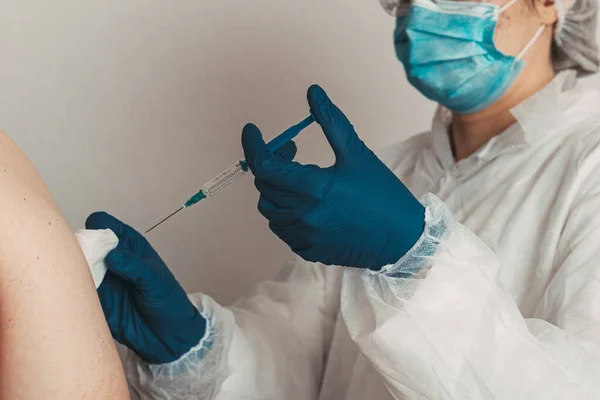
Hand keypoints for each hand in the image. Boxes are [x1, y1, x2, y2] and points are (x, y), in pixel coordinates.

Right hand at [85, 212, 206, 363]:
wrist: (167, 336)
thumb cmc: (168, 302)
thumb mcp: (155, 282)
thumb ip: (134, 267)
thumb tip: (112, 255)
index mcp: (128, 245)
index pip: (103, 224)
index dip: (95, 228)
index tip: (97, 244)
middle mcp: (110, 259)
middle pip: (82, 243)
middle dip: (77, 250)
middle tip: (85, 265)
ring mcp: (100, 279)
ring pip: (74, 267)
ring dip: (72, 272)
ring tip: (81, 283)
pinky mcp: (93, 299)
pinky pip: (74, 291)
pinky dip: (71, 293)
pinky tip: (78, 299)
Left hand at [241, 85, 424, 269]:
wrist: (402, 239)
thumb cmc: (382, 194)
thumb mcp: (357, 153)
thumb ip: (331, 121)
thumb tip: (313, 91)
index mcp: (312, 188)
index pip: (264, 165)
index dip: (253, 145)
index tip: (252, 131)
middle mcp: (301, 215)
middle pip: (264, 185)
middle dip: (270, 163)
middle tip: (289, 150)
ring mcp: (303, 236)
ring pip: (269, 209)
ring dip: (275, 189)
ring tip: (297, 177)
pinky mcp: (308, 250)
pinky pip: (283, 228)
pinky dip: (285, 212)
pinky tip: (305, 202)